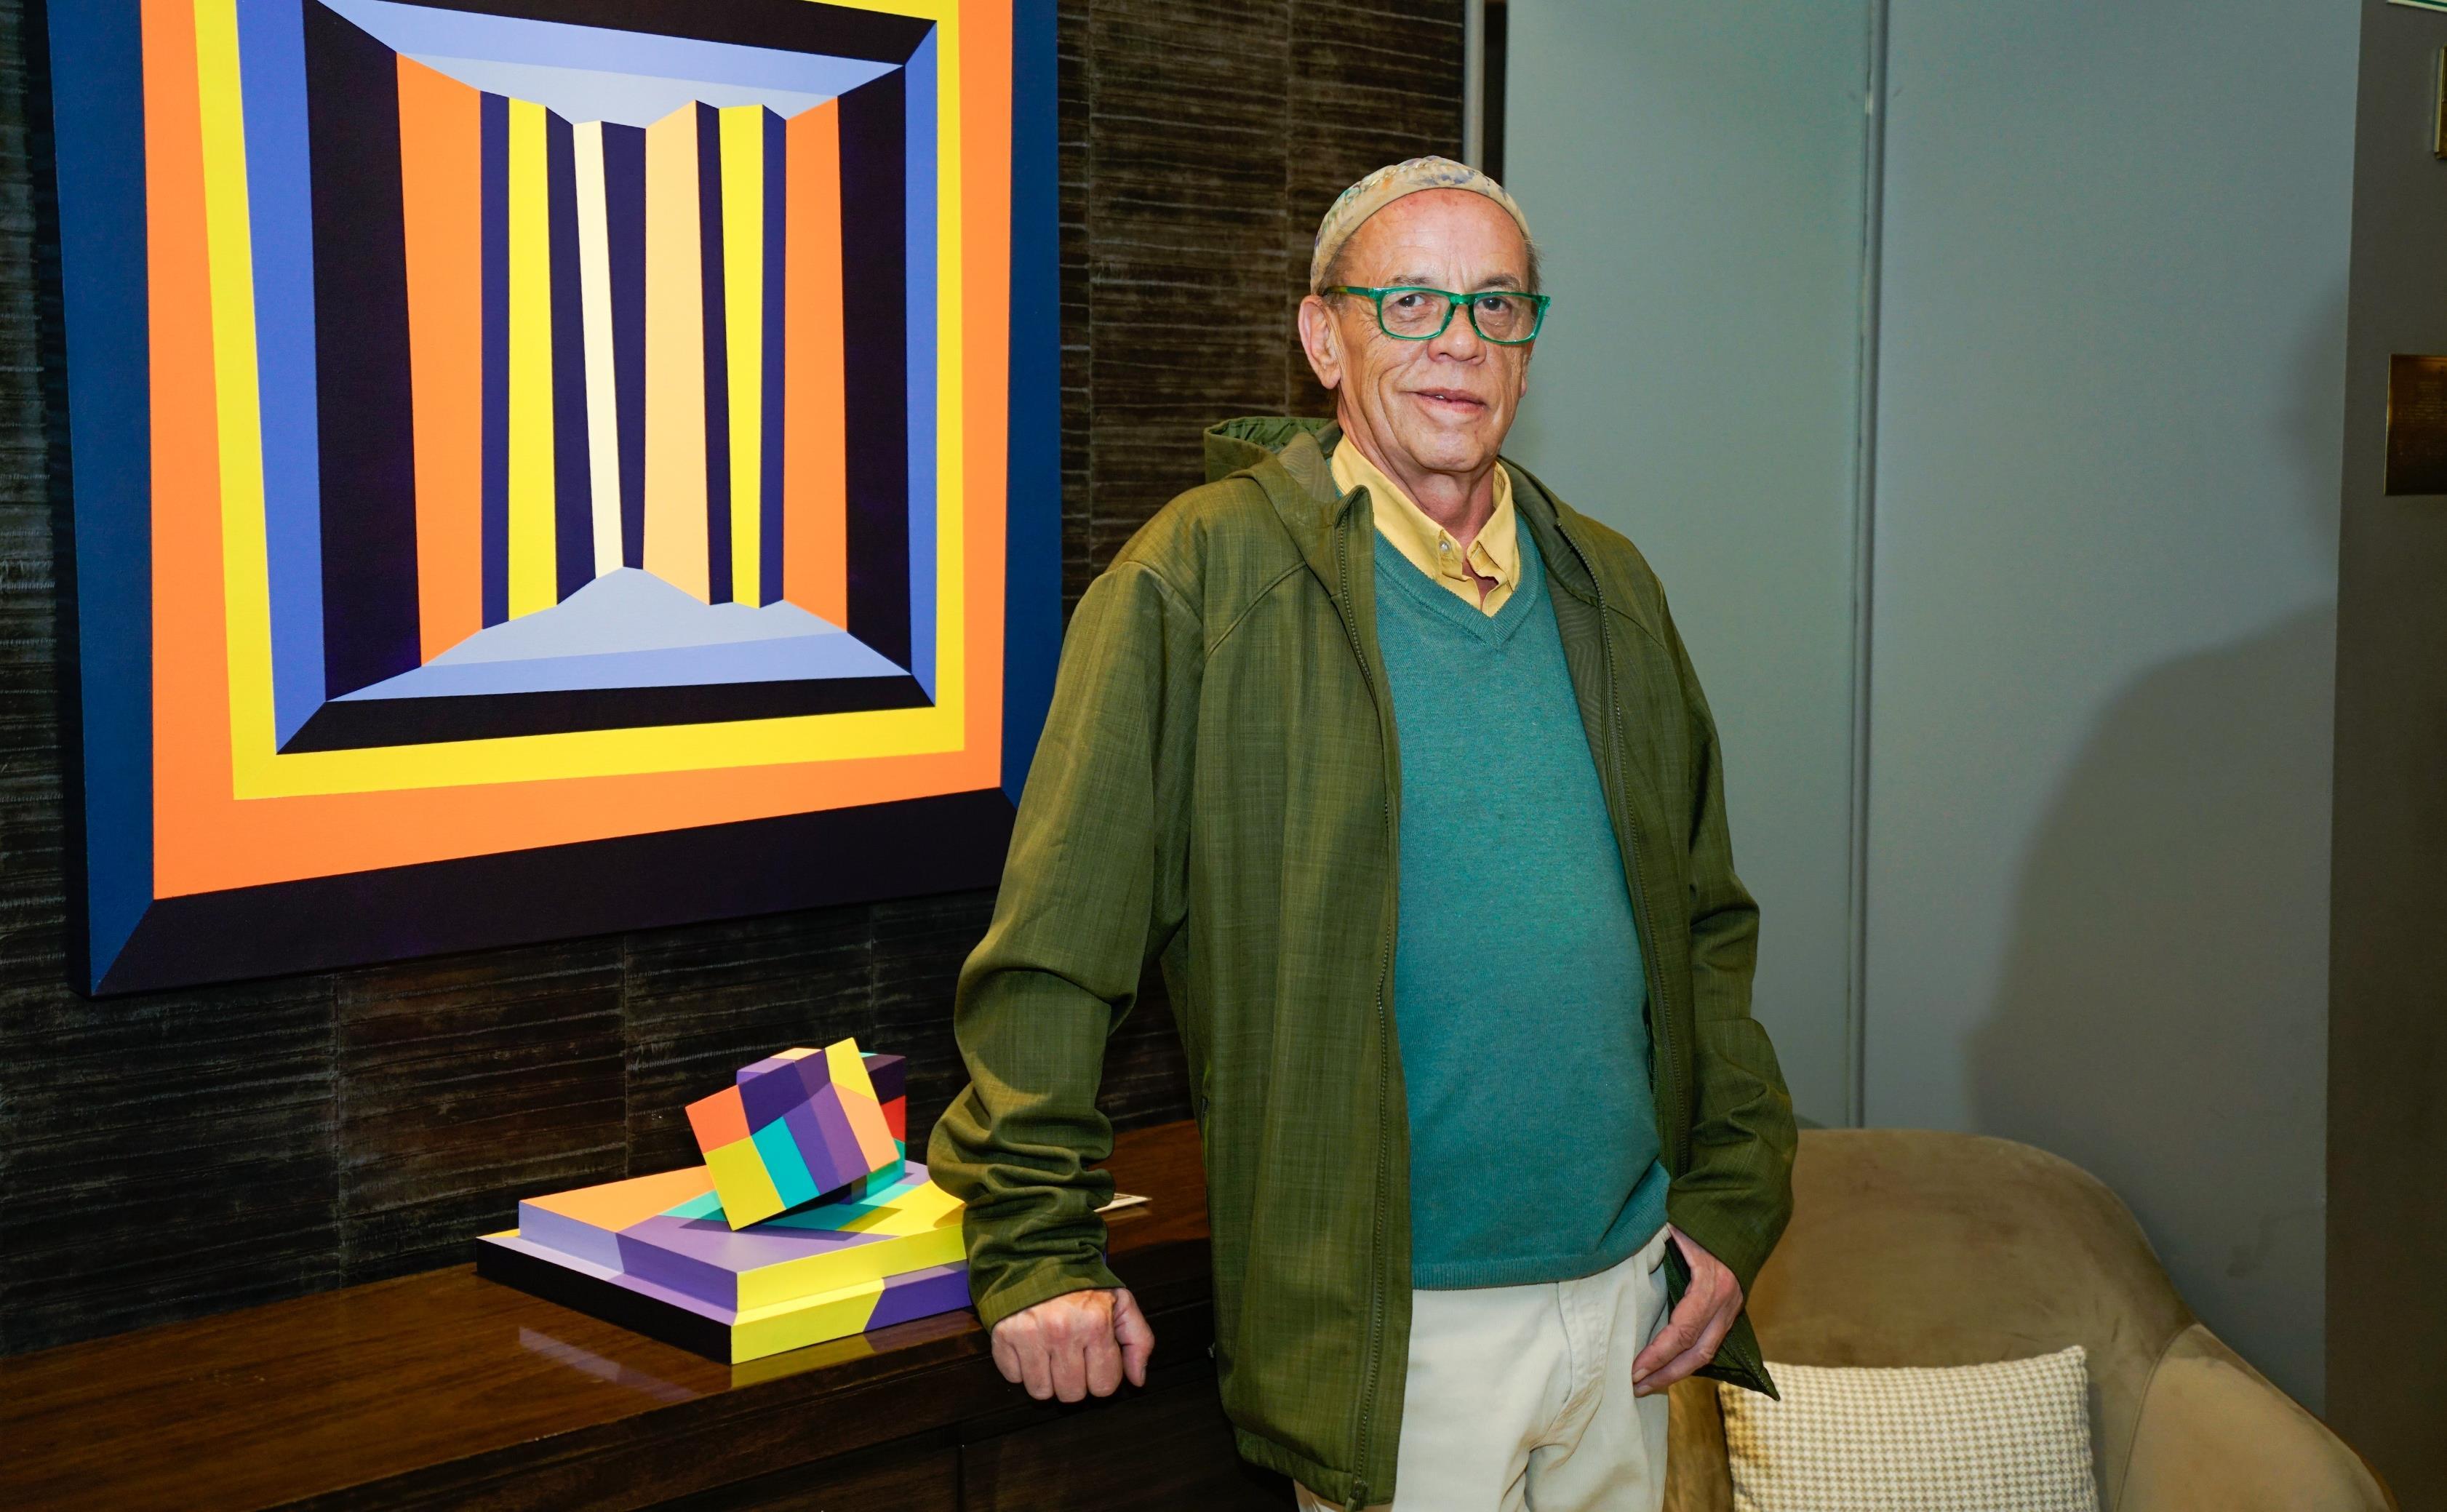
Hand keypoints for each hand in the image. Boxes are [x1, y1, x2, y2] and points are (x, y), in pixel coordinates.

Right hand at [989, 1286, 1153, 1401]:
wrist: (1040, 1255)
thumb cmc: (1083, 1283)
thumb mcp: (1121, 1303)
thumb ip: (1138, 1341)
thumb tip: (1137, 1380)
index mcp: (1095, 1323)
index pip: (1104, 1385)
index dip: (1103, 1377)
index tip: (1096, 1362)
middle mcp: (1061, 1331)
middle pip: (1072, 1394)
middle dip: (1076, 1381)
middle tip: (1073, 1357)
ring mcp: (1029, 1335)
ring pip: (1041, 1392)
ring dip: (1047, 1379)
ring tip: (1051, 1355)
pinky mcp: (1004, 1335)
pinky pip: (1013, 1377)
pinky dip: (1021, 1368)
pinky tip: (1031, 1348)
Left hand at [1631, 1224, 1741, 1396]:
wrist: (1741, 1212)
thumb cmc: (1701, 1216)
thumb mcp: (1676, 1227)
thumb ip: (1653, 1245)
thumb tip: (1618, 1253)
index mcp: (1712, 1284)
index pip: (1683, 1332)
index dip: (1658, 1355)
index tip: (1633, 1369)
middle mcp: (1726, 1302)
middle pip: (1698, 1353)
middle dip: (1666, 1374)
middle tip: (1635, 1387)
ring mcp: (1732, 1307)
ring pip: (1707, 1352)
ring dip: (1677, 1372)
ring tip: (1647, 1384)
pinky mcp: (1730, 1309)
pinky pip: (1710, 1341)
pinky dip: (1688, 1358)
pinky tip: (1667, 1366)